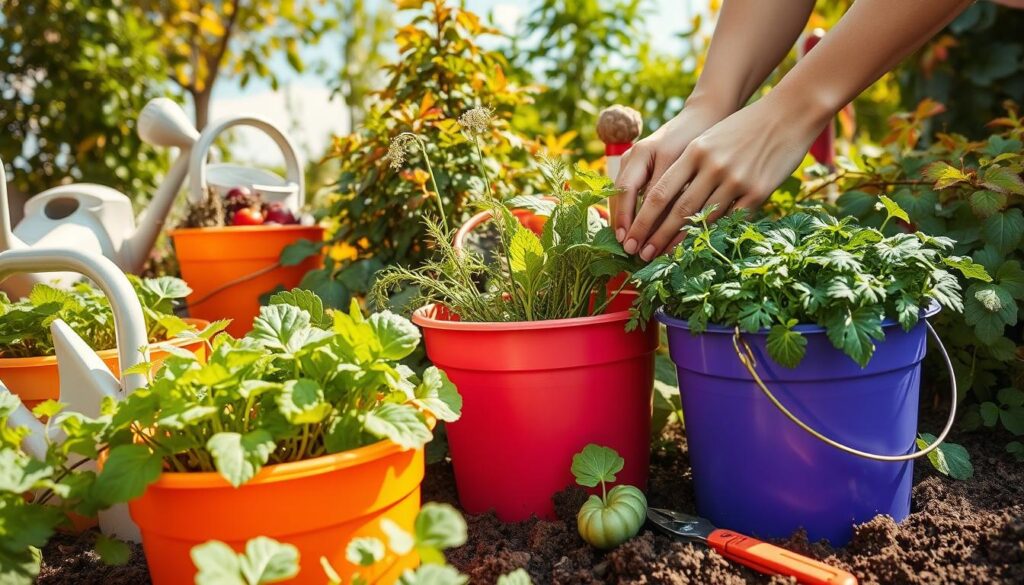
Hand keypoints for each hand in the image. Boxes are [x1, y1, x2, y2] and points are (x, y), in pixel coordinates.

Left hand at [623, 92, 828, 260]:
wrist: (787, 114)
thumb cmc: (742, 127)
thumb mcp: (708, 139)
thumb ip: (687, 164)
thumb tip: (660, 197)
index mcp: (694, 152)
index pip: (660, 192)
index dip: (643, 218)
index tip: (630, 236)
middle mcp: (712, 166)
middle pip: (677, 210)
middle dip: (656, 236)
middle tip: (640, 256)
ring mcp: (736, 179)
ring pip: (703, 219)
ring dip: (681, 241)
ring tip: (666, 257)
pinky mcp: (758, 191)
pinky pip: (732, 219)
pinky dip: (715, 234)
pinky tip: (701, 247)